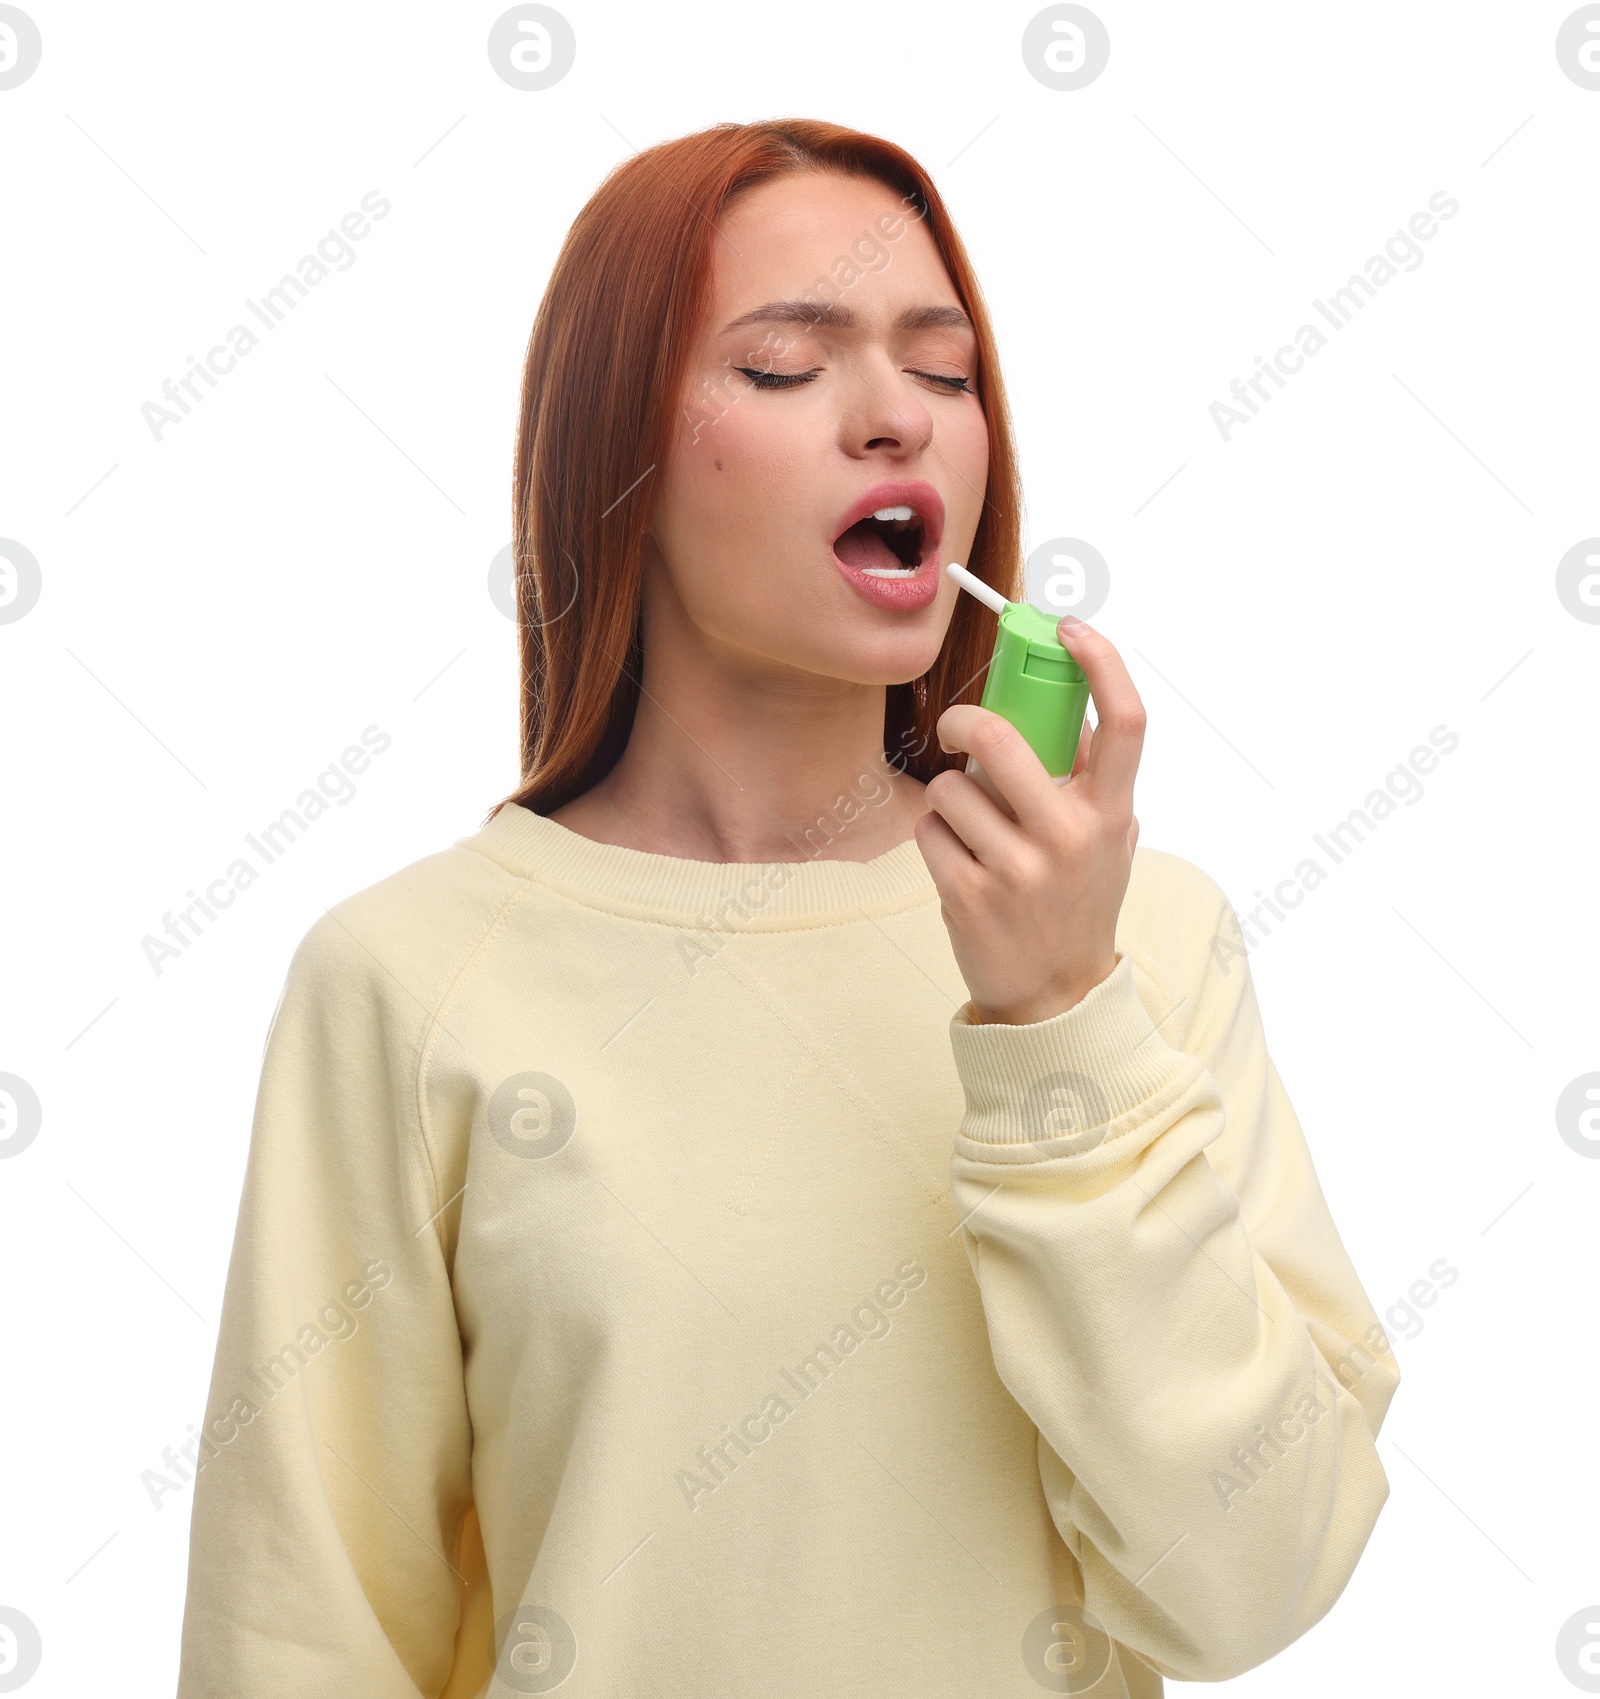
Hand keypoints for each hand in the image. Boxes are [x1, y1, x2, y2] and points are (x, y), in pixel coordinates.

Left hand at [913, 615, 1144, 1025]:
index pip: (1125, 720)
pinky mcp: (970, 896)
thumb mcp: (1109, 841)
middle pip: (1004, 735)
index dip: (1100, 660)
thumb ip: (1093, 781)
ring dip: (949, 798)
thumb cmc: (1077, 901)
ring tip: (970, 829)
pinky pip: (930, 830)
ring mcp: (1019, 869)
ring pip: (952, 786)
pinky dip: (935, 837)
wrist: (1056, 998)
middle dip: (965, 719)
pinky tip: (959, 863)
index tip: (1067, 628)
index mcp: (1112, 812)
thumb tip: (1064, 707)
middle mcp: (1071, 836)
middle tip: (956, 726)